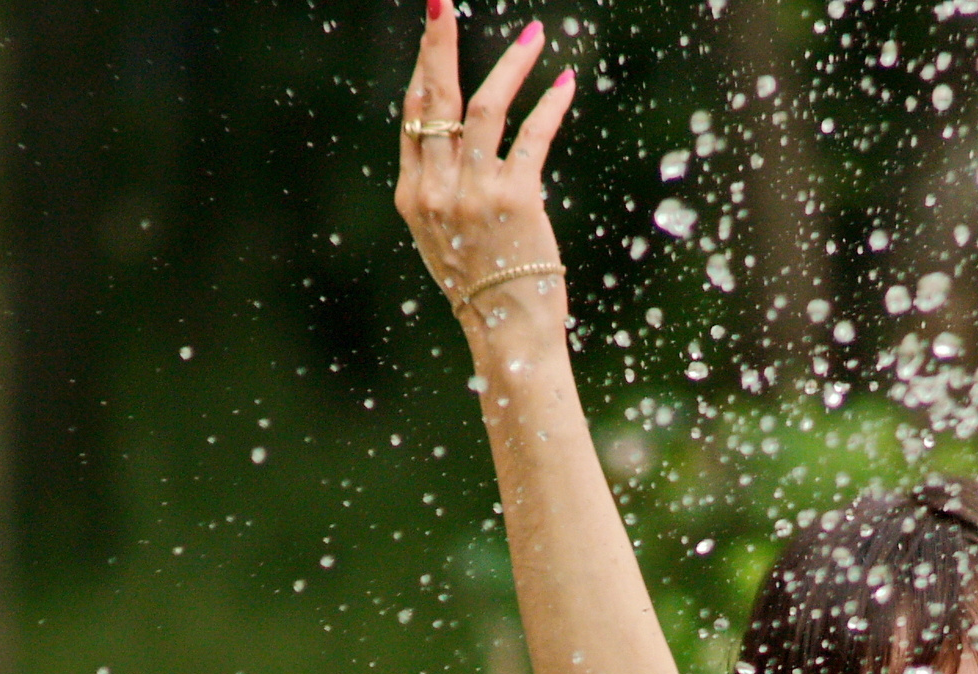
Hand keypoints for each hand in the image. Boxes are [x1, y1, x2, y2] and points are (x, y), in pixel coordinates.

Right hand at [394, 11, 574, 337]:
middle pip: (434, 98)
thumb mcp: (444, 239)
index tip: (432, 30)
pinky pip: (532, 136)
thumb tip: (452, 145)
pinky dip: (550, 104)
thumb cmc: (483, 291)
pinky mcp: (515, 199)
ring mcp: (473, 194)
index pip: (412, 116)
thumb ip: (443, 190)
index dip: (422, 67)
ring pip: (484, 106)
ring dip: (511, 65)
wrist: (507, 337)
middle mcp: (437, 190)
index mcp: (413, 196)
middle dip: (439, 44)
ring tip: (534, 34)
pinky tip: (564, 81)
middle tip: (443, 2)